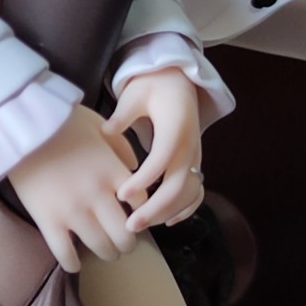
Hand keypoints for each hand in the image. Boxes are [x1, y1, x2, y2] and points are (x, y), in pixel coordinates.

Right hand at [7, 103, 139, 272]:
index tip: (134, 215)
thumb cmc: (59, 121)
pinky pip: (65, 254)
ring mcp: (72, 211)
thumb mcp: (99, 125)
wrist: (19, 124)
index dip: (142, 213)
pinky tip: (74, 262)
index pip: (142, 204)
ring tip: (104, 250)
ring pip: (101, 248)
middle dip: (127, 242)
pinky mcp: (47, 220)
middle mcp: (98, 195)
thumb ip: (121, 147)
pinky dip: (72, 263)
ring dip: (107, 253)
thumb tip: (134, 168)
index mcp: (113, 171)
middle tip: (122, 241)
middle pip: (126, 234)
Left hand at [103, 67, 203, 231]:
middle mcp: (190, 145)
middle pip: (179, 185)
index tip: (121, 195)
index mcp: (176, 127)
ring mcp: (196, 156)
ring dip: (167, 213)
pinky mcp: (196, 163)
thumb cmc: (153, 86)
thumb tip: (106, 131)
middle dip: (155, 208)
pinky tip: (166, 222)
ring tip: (141, 225)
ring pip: (190, 193)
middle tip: (129, 225)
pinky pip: (198, 192)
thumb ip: (123, 114)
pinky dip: (186, 209)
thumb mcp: (135, 94)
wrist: (178, 81)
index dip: (144, 180)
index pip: (162, 159)